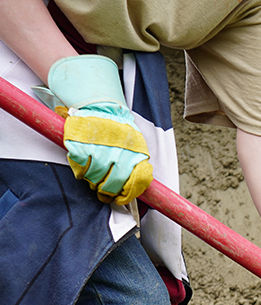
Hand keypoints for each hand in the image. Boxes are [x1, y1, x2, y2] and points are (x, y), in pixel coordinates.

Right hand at [41, 55, 151, 203]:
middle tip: (103, 193)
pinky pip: (80, 167)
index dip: (127, 195)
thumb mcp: (136, 145)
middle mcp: (120, 152)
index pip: (137, 182)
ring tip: (93, 178)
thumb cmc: (119, 131)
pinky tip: (82, 168)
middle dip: (107, 192)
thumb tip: (137, 191)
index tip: (120, 199)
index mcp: (137, 153)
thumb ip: (137, 166)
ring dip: (93, 182)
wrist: (99, 105)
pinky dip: (80, 171)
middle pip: (113, 184)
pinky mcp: (80, 144)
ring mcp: (100, 148)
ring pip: (95, 178)